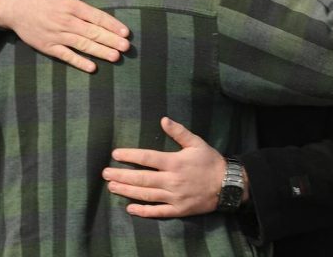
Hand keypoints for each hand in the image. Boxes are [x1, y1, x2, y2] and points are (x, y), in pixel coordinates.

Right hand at [0, 0, 129, 72]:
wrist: (14, 6)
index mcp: (71, 5)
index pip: (96, 16)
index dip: (112, 24)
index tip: (126, 32)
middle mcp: (65, 21)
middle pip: (92, 32)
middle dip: (110, 40)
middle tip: (127, 47)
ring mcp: (56, 35)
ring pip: (82, 45)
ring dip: (99, 52)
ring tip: (115, 57)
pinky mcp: (48, 46)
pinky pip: (66, 56)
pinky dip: (78, 62)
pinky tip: (92, 67)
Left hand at [102, 117, 239, 217]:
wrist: (228, 185)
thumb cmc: (211, 161)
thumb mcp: (197, 143)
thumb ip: (179, 132)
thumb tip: (163, 120)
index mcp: (175, 162)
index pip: (147, 158)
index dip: (130, 156)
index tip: (115, 154)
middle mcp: (172, 180)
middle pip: (142, 178)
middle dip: (122, 175)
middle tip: (105, 173)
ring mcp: (174, 197)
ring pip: (146, 195)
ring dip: (127, 191)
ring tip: (112, 187)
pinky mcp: (178, 210)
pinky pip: (157, 212)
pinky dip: (143, 211)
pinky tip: (129, 208)